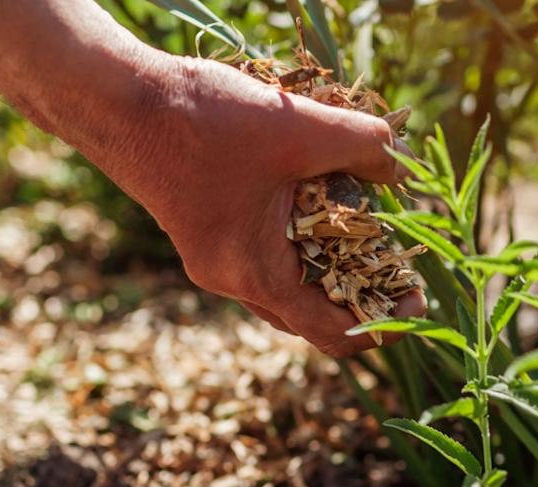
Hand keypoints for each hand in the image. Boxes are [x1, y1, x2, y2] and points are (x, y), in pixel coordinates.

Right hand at [0, 0, 425, 355]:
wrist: (120, 103)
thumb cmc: (202, 121)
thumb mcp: (297, 128)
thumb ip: (360, 146)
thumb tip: (400, 167)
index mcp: (256, 274)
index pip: (331, 332)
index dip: (383, 322)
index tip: (417, 297)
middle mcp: (233, 280)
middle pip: (311, 315)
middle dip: (362, 294)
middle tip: (402, 265)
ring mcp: (215, 260)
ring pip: (289, 282)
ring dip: (331, 264)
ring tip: (372, 231)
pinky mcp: (207, 234)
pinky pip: (267, 255)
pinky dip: (301, 241)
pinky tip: (321, 201)